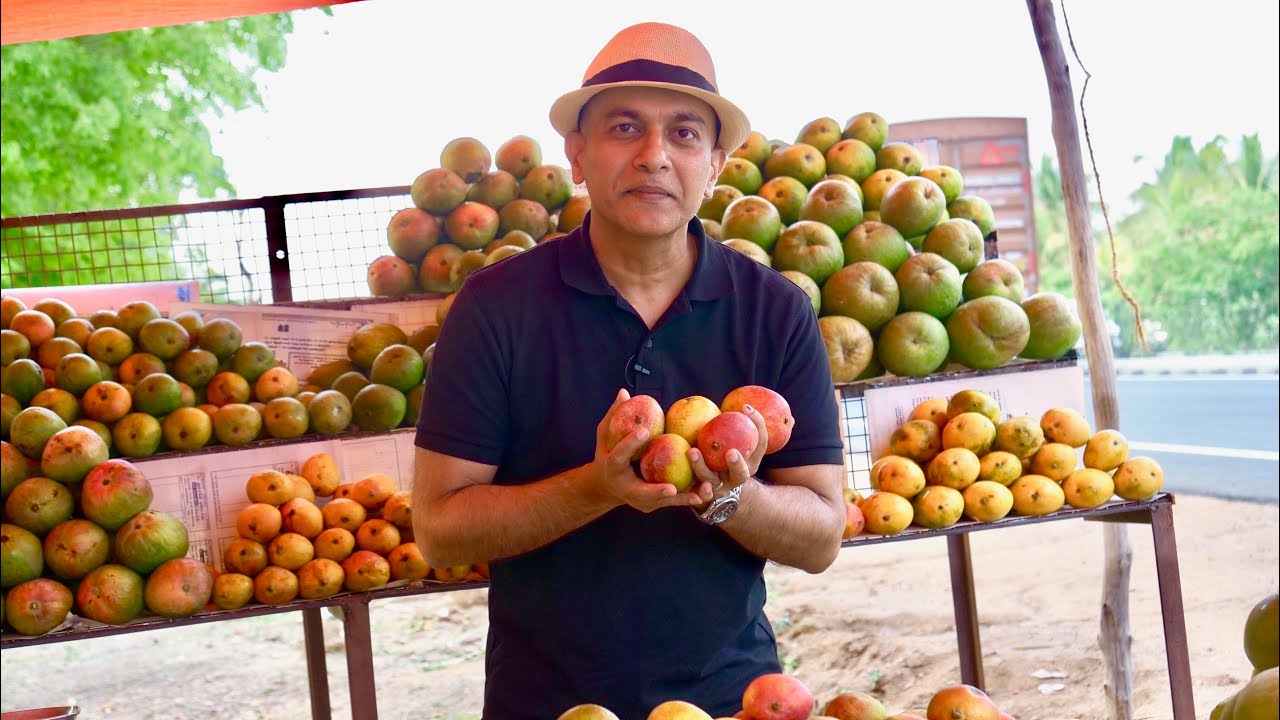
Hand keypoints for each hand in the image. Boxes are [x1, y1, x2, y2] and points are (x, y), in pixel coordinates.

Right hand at [591, 389, 705, 512]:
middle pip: (642, 492)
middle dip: (656, 491)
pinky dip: (689, 497)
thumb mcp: (605, 435)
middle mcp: (626, 488)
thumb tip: (624, 391)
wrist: (608, 485)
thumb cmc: (608, 453)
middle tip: (671, 488)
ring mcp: (640, 500)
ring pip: (663, 501)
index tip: (644, 430)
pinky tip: (706, 493)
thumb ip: (614, 415)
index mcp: (613, 468)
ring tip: (700, 493)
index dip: (630, 443)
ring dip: (682, 499)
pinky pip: (673, 501)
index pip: (620, 455)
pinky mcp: (654, 503)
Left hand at [689, 404, 768, 505]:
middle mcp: (738, 476)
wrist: (718, 487)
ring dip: (702, 467)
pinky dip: (698, 491)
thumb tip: (745, 402)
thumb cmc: (723, 453)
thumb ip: (736, 424)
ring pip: (713, 481)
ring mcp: (722, 488)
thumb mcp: (733, 439)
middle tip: (731, 452)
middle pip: (741, 473)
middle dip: (737, 464)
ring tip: (692, 451)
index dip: (757, 425)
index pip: (760, 443)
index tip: (745, 408)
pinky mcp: (705, 495)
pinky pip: (700, 495)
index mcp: (751, 461)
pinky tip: (690, 481)